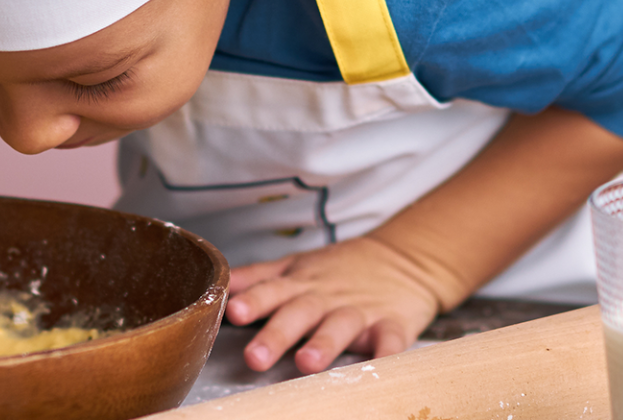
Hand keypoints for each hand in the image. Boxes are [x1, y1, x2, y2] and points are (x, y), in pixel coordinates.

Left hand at [224, 236, 451, 374]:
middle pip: (299, 313)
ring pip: (339, 326)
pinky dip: (386, 352)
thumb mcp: (296, 266)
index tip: (233, 311)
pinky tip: (379, 364)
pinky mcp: (391, 323)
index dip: (252, 301)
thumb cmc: (340, 269)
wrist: (403, 257)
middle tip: (255, 357)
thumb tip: (219, 281)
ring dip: (324, 343)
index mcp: (299, 285)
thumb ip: (258, 277)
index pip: (271, 291)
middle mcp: (325, 298)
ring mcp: (359, 310)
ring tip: (306, 363)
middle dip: (276, 334)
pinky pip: (390, 339)